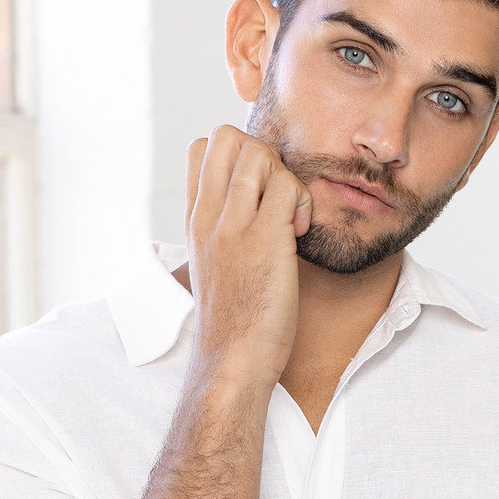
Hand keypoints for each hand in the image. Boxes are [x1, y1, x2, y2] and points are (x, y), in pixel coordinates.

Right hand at [184, 123, 313, 388]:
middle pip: (228, 135)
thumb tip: (253, 203)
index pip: (202, 148)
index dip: (237, 157)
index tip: (256, 194)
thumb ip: (224, 229)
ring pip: (260, 154)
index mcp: (195, 221)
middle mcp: (208, 216)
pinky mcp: (265, 240)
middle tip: (275, 199)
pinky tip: (299, 235)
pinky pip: (289, 186)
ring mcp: (234, 226)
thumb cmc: (233, 323)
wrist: (232, 363)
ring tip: (290, 219)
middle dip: (263, 157)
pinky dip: (303, 203)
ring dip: (286, 179)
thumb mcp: (214, 267)